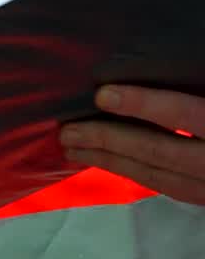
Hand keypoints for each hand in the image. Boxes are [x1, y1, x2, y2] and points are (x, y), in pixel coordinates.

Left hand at [60, 84, 204, 203]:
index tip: (101, 96)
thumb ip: (190, 82)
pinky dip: (131, 172)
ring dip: (110, 161)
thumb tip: (151, 64)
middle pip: (157, 151)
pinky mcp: (203, 194)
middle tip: (67, 131)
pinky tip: (106, 161)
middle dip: (108, 140)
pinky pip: (164, 186)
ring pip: (155, 175)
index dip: (141, 104)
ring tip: (73, 149)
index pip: (180, 112)